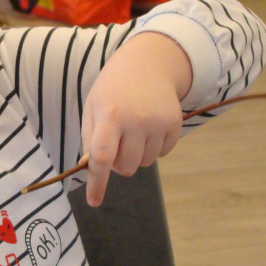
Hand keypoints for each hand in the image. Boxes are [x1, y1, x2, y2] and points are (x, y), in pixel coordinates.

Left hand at [81, 32, 191, 205]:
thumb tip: (92, 170)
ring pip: (144, 164)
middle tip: (116, 141)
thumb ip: (90, 138)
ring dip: (136, 154)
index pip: (101, 157)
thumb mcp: (93, 106)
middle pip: (125, 167)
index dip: (97, 183)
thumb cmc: (113, 89)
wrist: (148, 63)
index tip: (94, 202)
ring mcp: (158, 122)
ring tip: (133, 129)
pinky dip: (152, 147)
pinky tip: (148, 125)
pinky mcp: (175, 124)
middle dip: (118, 163)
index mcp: (109, 115)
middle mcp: (135, 120)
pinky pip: (161, 154)